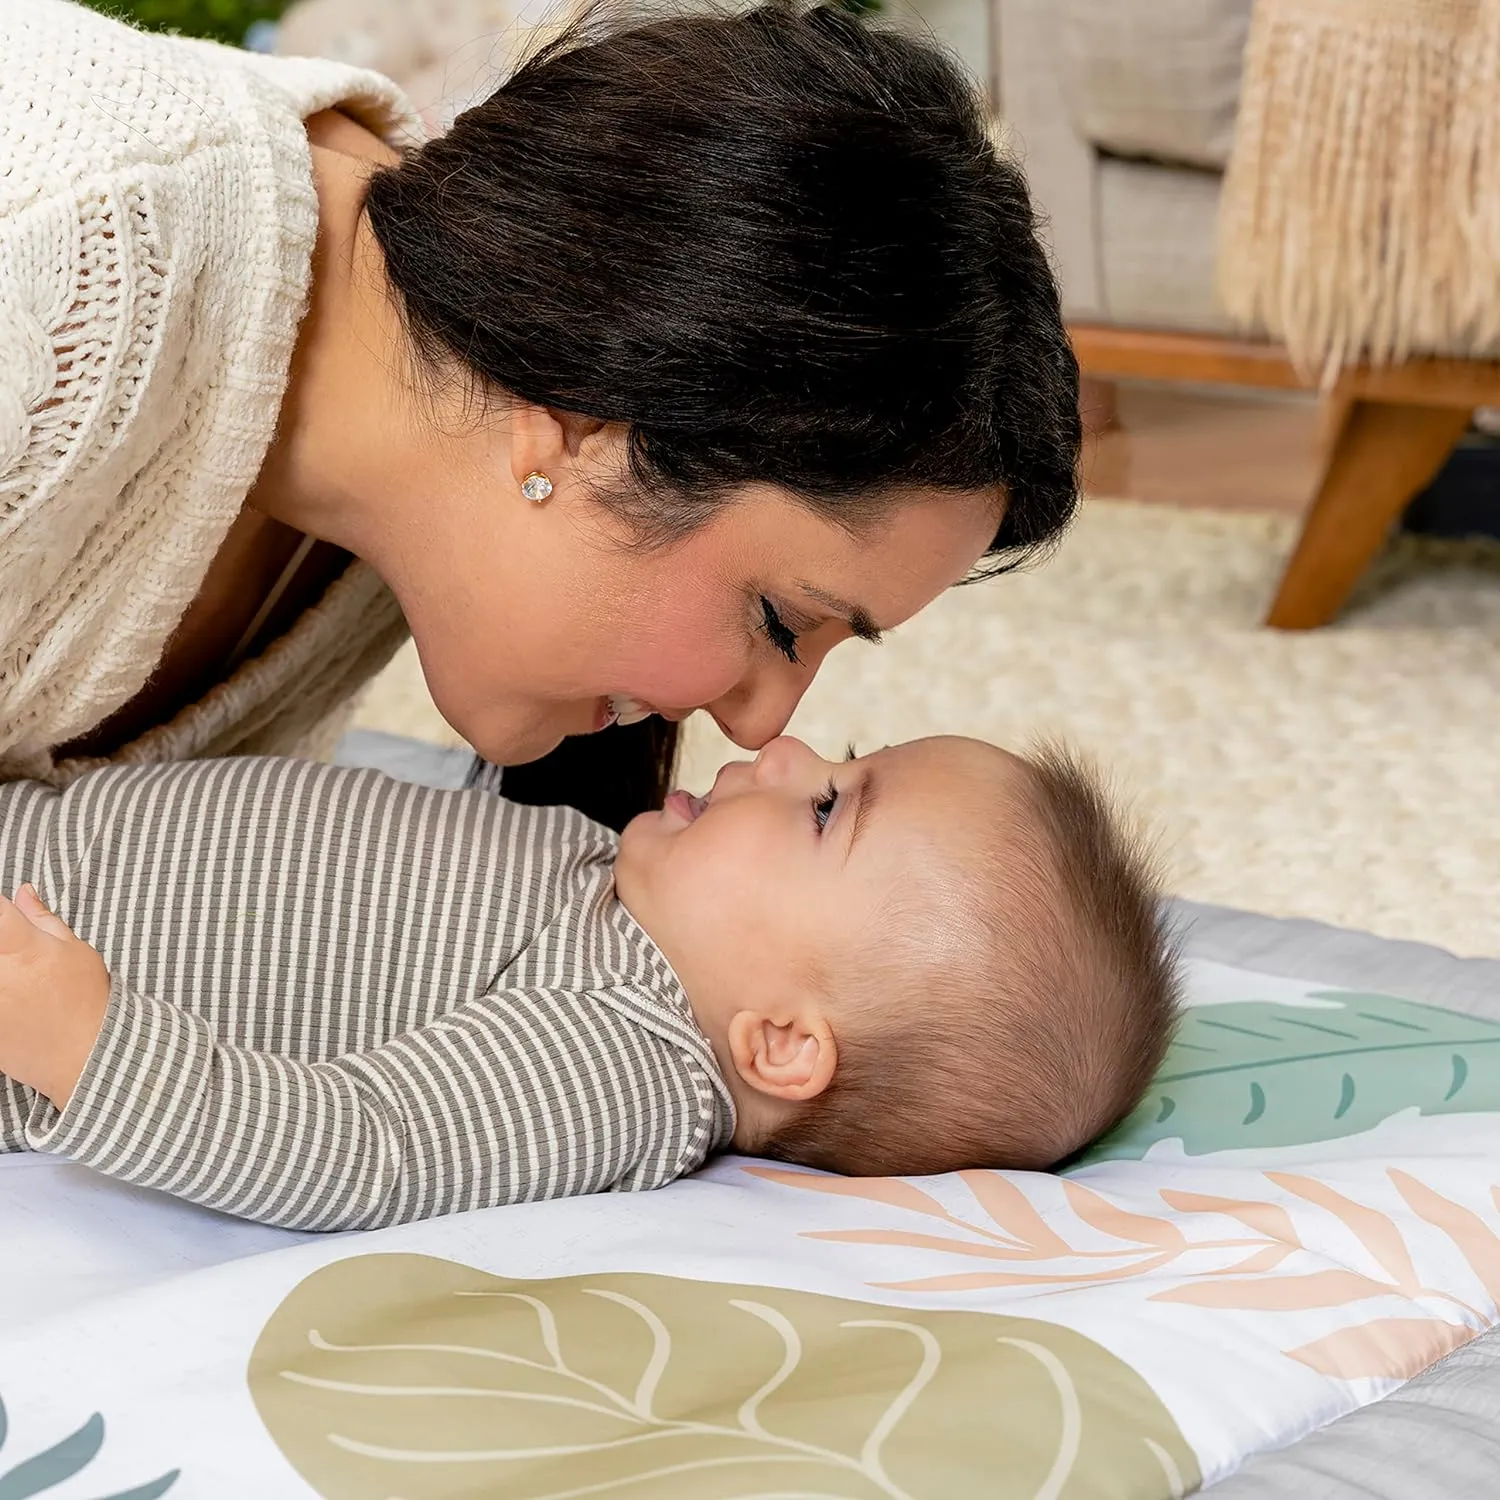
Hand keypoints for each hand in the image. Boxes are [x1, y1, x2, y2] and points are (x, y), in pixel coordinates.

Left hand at [0, 885, 109, 1108]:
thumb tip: (23, 893)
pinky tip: (14, 999)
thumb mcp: (75, 952)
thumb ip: (42, 920)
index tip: (6, 916)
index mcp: (22, 948)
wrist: (83, 1056)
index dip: (1, 910)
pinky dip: (2, 993)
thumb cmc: (86, 1001)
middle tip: (14, 952)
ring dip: (4, 969)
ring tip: (18, 979)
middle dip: (3, 942)